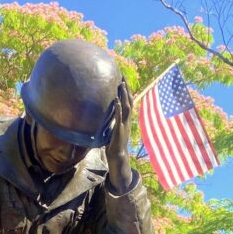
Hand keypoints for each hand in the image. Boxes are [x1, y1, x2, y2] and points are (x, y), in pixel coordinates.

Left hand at [106, 79, 133, 193]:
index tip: (122, 79)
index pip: (128, 102)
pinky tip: (116, 101)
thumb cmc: (113, 145)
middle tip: (123, 76)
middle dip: (126, 89)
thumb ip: (110, 122)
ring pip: (127, 107)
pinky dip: (118, 109)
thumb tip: (103, 116)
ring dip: (124, 95)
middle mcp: (127, 120)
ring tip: (121, 85)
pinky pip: (119, 117)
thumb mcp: (112, 130)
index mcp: (125, 119)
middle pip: (129, 101)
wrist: (117, 157)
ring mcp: (124, 125)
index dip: (126, 91)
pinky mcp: (120, 130)